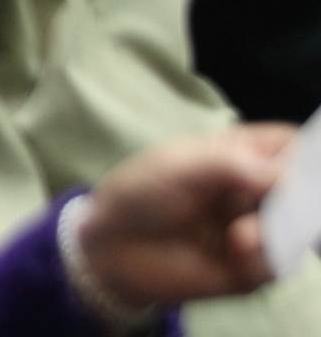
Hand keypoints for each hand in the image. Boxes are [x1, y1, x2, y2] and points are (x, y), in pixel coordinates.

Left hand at [77, 125, 292, 310]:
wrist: (112, 248)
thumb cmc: (141, 192)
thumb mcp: (179, 166)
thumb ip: (232, 165)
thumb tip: (287, 176)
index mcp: (241, 156)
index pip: (290, 145)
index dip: (306, 151)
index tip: (302, 162)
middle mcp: (257, 191)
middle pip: (305, 190)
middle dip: (299, 199)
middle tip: (277, 202)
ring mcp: (258, 229)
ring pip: (299, 229)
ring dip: (275, 231)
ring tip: (239, 236)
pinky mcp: (252, 268)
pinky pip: (279, 264)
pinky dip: (263, 258)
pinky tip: (235, 252)